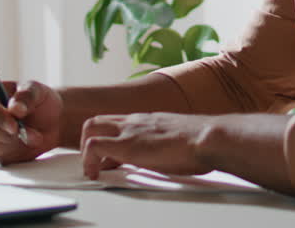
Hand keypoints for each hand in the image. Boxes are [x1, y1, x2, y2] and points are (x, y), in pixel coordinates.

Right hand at [0, 80, 62, 164]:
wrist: (51, 123)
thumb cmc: (40, 102)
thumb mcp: (38, 91)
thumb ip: (27, 95)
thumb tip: (14, 109)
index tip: (15, 125)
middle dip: (6, 132)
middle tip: (27, 132)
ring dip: (11, 141)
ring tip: (32, 136)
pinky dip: (9, 150)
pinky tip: (22, 142)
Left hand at [80, 112, 212, 178]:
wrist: (208, 137)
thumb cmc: (201, 143)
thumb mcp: (179, 140)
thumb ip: (168, 144)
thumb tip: (171, 156)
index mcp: (148, 120)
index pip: (116, 123)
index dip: (107, 141)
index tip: (109, 161)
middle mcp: (135, 121)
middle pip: (98, 120)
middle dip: (89, 142)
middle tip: (96, 165)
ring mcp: (130, 130)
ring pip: (91, 126)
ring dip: (86, 150)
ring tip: (93, 171)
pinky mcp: (127, 144)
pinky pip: (94, 145)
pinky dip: (89, 160)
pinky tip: (96, 175)